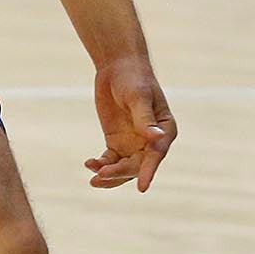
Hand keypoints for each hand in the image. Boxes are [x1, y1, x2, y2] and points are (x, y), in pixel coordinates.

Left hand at [85, 56, 175, 191]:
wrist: (116, 66)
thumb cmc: (134, 78)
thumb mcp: (138, 97)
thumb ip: (145, 119)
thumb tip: (156, 139)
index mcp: (165, 130)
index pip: (157, 154)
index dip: (149, 171)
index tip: (142, 187)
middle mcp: (151, 141)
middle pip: (138, 165)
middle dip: (120, 172)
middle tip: (101, 174)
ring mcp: (133, 143)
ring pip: (124, 168)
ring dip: (110, 175)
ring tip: (94, 177)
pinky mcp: (116, 142)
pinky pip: (110, 160)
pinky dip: (100, 165)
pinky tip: (89, 163)